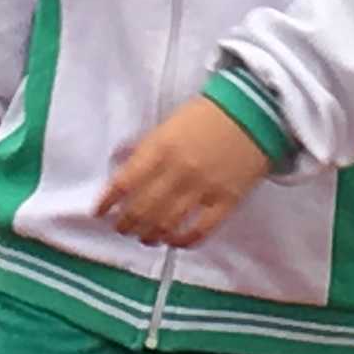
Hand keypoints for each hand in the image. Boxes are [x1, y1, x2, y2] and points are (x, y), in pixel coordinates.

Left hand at [96, 98, 269, 249]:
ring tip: (146, 237)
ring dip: (150, 235)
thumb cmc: (208, 115)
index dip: (108, 202)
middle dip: (127, 224)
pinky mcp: (227, 201)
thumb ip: (146, 150)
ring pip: (167, 224)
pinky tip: (174, 241)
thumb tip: (123, 172)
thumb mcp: (168, 125)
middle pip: (142, 209)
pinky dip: (183, 241)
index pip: (124, 183)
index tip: (99, 213)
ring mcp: (203, 189)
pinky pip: (200, 230)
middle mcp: (178, 172)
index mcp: (160, 148)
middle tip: (122, 228)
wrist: (255, 112)